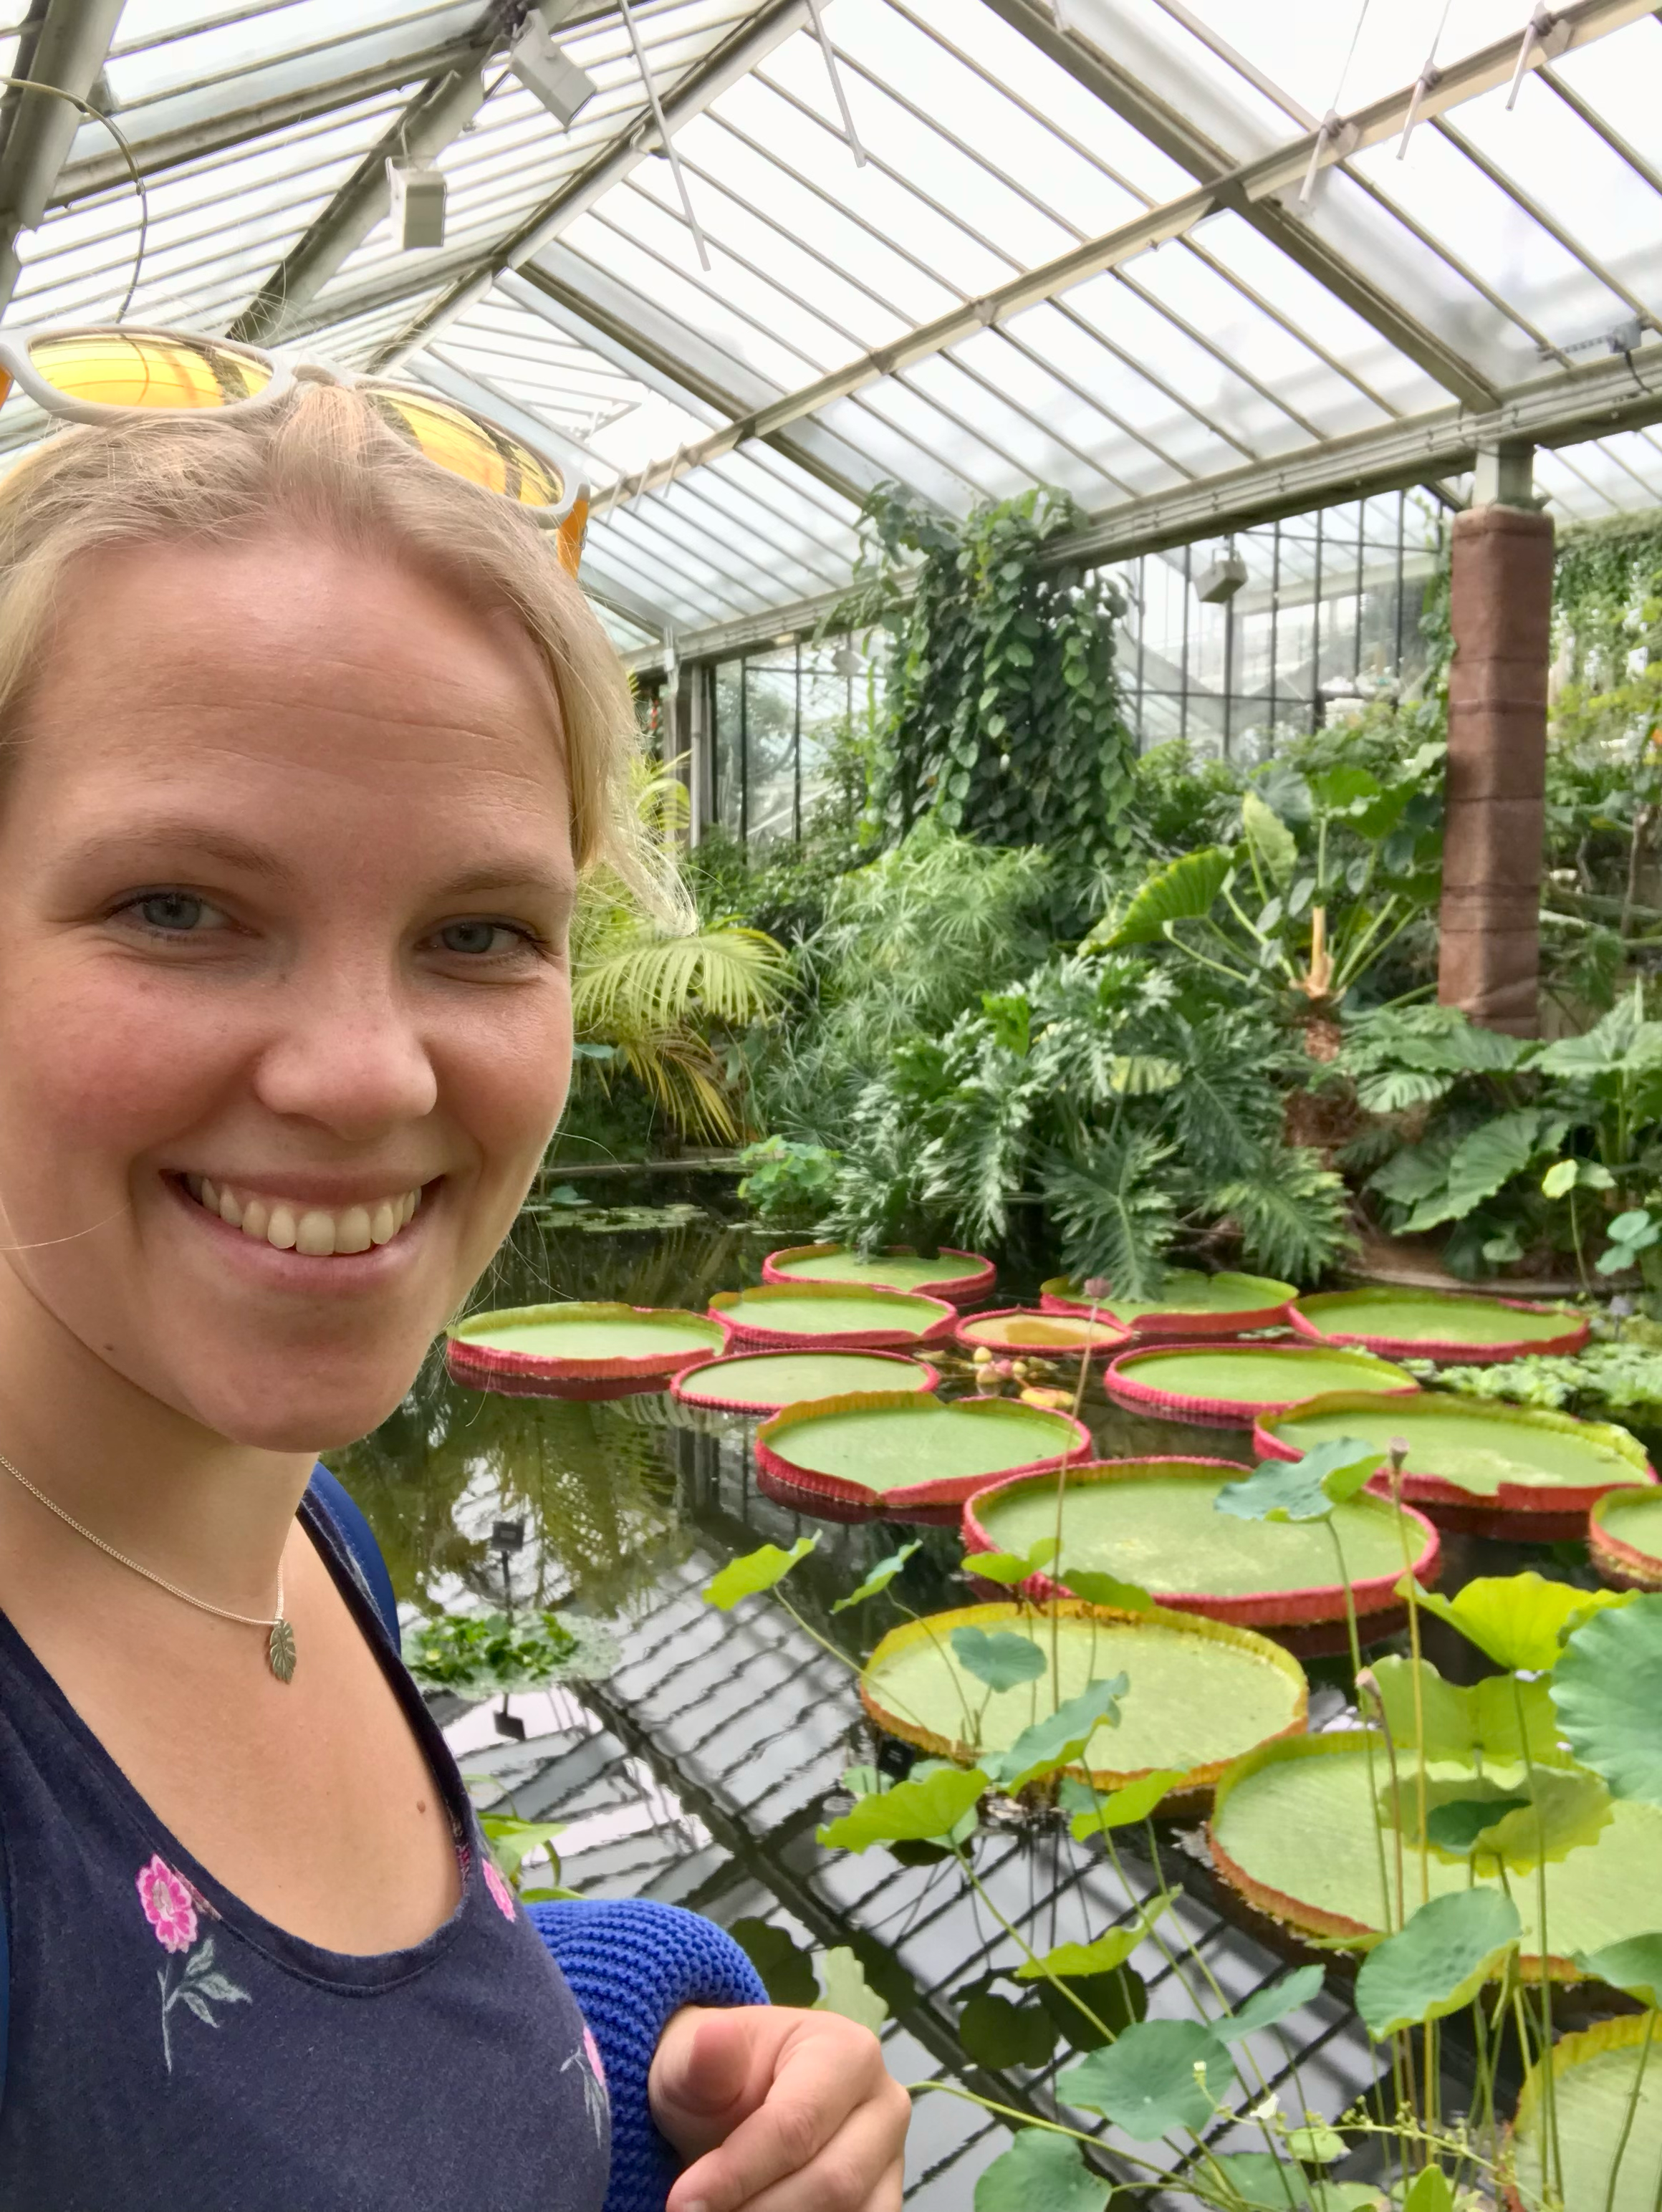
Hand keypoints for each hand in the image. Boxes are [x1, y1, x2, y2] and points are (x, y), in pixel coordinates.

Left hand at [648, 2004, 908, 2211]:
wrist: (727, 2106)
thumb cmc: (712, 2079)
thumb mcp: (692, 2064)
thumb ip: (705, 2060)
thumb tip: (713, 2036)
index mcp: (848, 2051)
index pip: (797, 2124)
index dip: (738, 2171)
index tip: (683, 2201)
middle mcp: (885, 2104)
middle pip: (833, 2181)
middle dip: (757, 2209)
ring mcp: (890, 2159)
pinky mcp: (883, 2200)